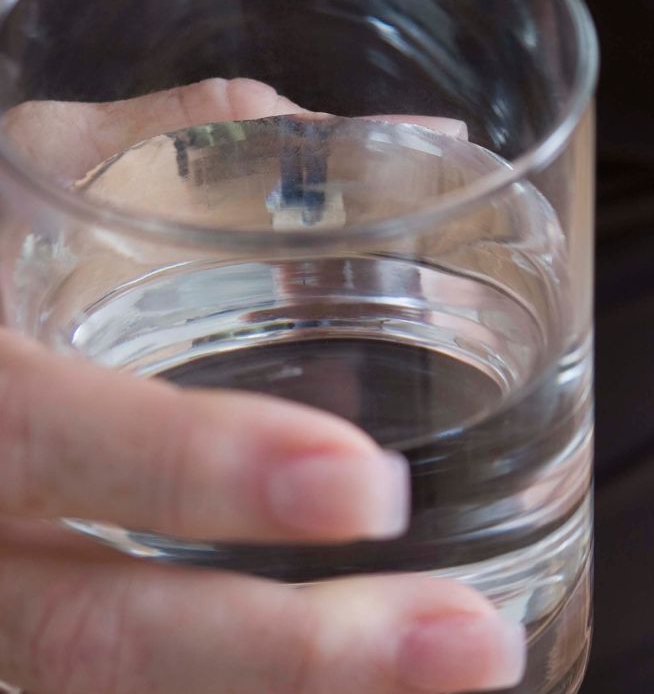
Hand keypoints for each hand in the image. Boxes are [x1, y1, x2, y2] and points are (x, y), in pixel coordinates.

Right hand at [0, 79, 518, 692]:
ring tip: (464, 674)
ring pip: (100, 693)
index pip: (29, 433)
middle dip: (292, 658)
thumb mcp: (31, 175)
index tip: (368, 488)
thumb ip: (195, 150)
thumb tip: (428, 146)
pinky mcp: (12, 652)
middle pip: (82, 638)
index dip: (187, 467)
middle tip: (476, 645)